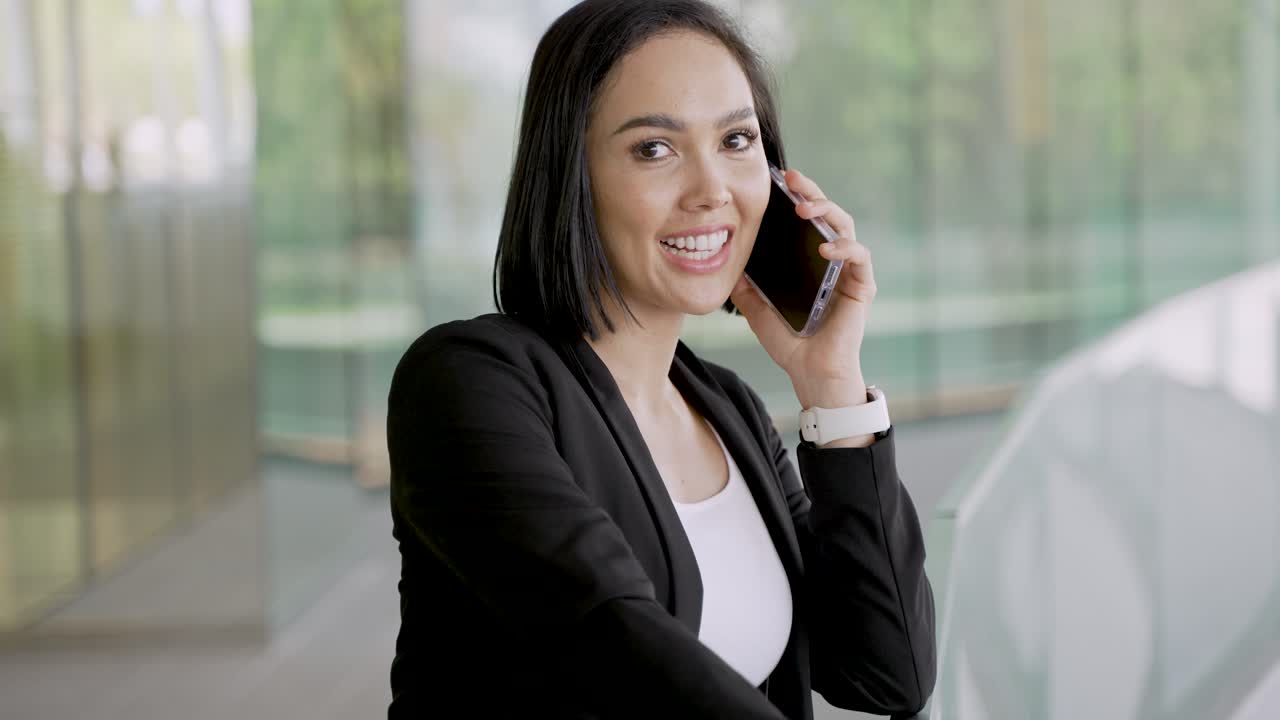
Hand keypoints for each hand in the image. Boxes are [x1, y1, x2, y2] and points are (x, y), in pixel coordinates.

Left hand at [730, 168, 874, 409]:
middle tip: (792, 179)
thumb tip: (726, 264)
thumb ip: (745, 287)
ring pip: (845, 226)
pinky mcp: (862, 287)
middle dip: (811, 192)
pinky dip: (844, 248)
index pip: (807, 219)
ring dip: (827, 211)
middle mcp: (833, 260)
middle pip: (828, 213)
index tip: (778, 180)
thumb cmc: (789, 343)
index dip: (796, 196)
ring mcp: (849, 272)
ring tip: (805, 208)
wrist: (810, 374)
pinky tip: (826, 247)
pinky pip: (860, 257)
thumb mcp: (757, 310)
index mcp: (810, 260)